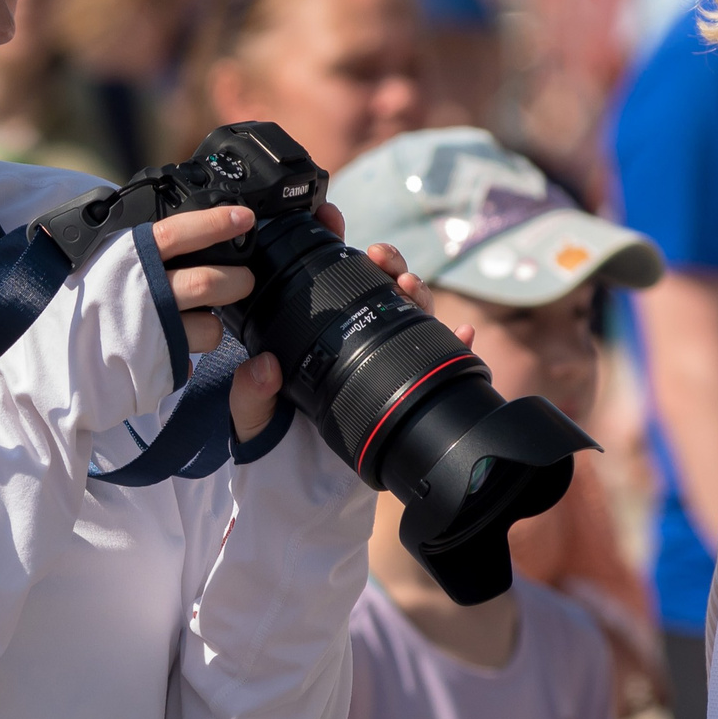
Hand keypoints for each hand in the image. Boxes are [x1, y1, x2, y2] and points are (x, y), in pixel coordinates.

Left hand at [171, 204, 469, 443]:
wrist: (304, 503)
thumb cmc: (275, 456)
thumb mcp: (253, 423)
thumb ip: (251, 398)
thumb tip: (260, 368)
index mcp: (311, 337)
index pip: (323, 279)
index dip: (329, 241)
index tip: (329, 214)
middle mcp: (351, 343)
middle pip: (375, 285)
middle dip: (384, 260)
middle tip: (380, 255)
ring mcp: (382, 363)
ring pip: (409, 313)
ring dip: (417, 291)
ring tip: (411, 284)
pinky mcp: (408, 390)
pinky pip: (441, 364)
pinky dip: (458, 347)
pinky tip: (466, 336)